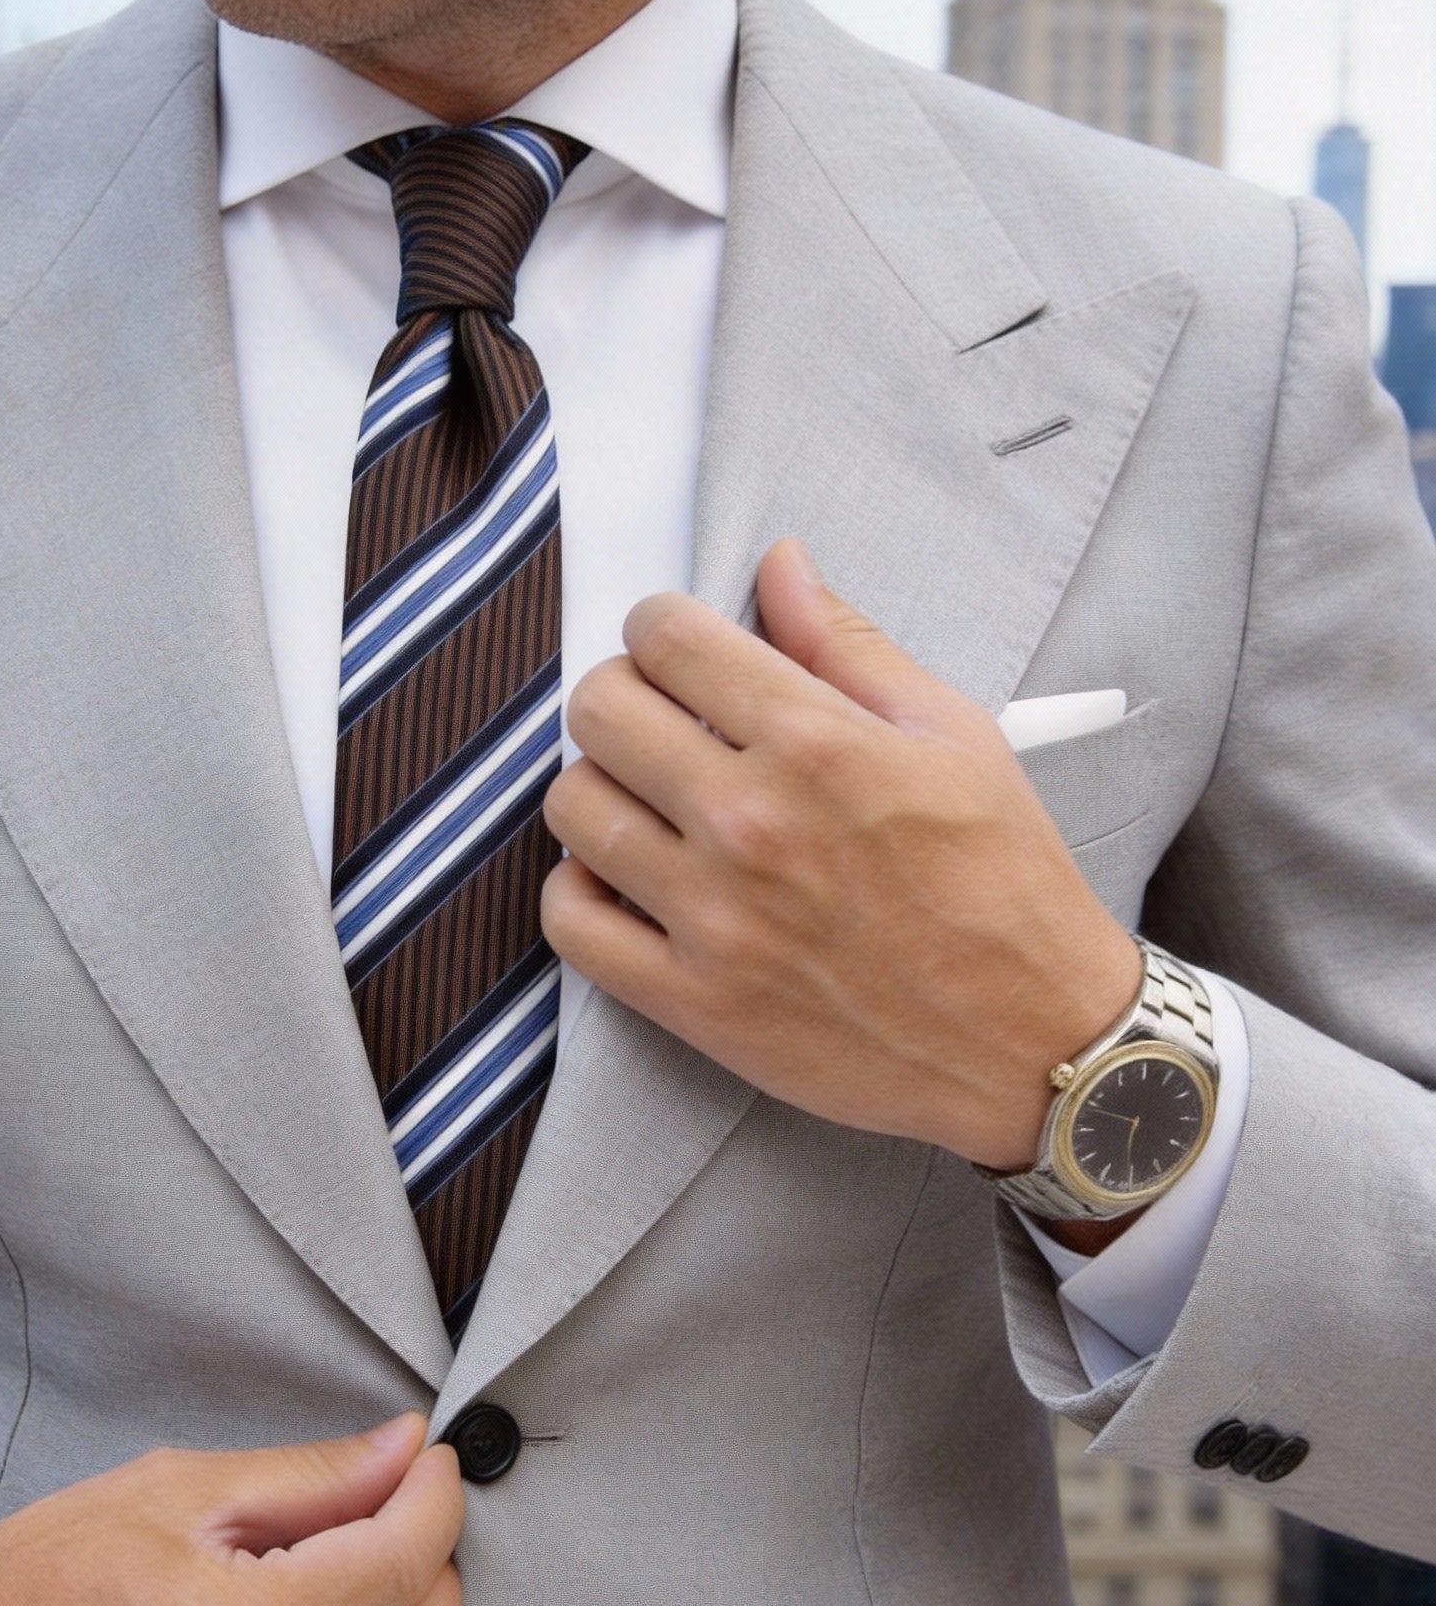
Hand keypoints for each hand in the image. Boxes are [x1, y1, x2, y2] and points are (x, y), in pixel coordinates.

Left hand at [541, 539, 1141, 1172]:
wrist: (1034, 1041)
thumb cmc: (1004, 885)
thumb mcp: (953, 736)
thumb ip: (847, 645)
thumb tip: (778, 564)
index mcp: (816, 745)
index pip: (666, 638)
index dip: (660, 626)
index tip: (676, 647)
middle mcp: (750, 823)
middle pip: (600, 711)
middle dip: (622, 694)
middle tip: (660, 719)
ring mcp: (712, 917)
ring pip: (573, 807)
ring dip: (598, 787)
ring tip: (646, 800)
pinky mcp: (691, 1000)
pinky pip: (571, 922)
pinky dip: (580, 891)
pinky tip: (625, 879)